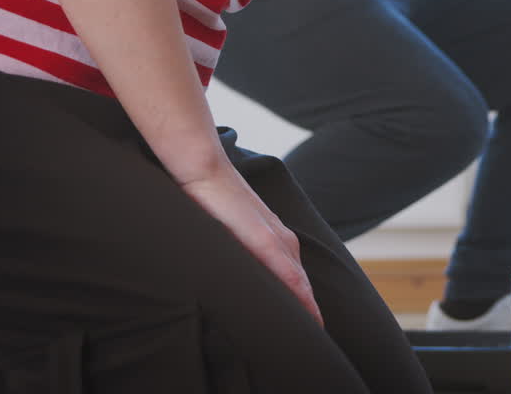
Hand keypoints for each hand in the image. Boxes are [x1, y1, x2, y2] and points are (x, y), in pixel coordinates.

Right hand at [179, 160, 323, 325]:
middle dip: (305, 312)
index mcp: (275, 238)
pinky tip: (301, 315)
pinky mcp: (266, 240)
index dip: (299, 303)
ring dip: (305, 309)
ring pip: (300, 284)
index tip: (302, 326)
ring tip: (307, 336)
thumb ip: (236, 251)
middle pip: (301, 285)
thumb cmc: (209, 199)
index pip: (293, 279)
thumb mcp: (226, 233)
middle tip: (307, 339)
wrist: (203, 170)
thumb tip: (232, 272)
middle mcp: (283, 239)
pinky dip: (299, 297)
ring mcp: (277, 239)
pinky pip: (289, 275)